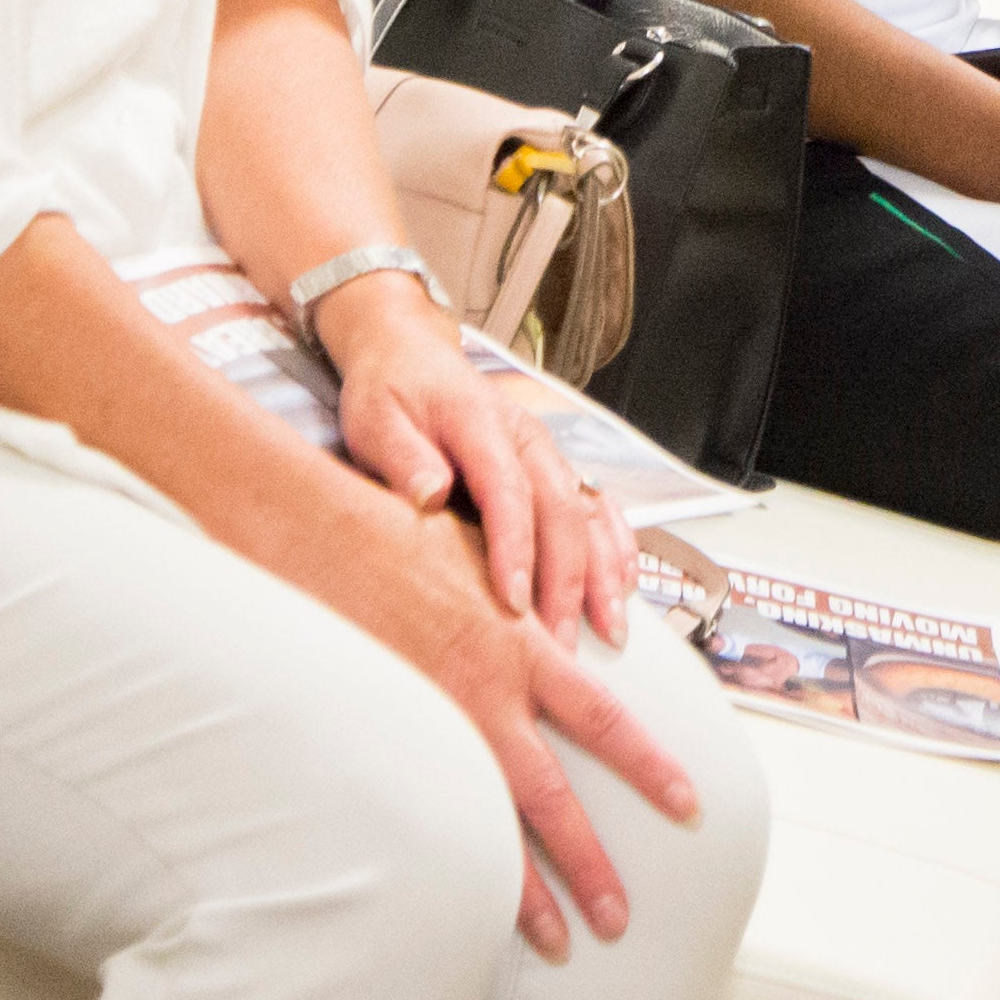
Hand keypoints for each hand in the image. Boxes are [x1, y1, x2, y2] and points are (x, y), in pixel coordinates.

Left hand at [319, 276, 630, 654]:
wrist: (410, 355)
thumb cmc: (392, 391)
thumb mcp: (377, 418)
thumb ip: (403, 457)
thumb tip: (427, 494)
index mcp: (482, 423)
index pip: (508, 492)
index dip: (516, 550)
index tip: (515, 602)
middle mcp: (527, 438)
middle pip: (562, 512)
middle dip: (568, 583)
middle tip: (560, 644)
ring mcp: (547, 453)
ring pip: (588, 515)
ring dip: (601, 575)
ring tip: (607, 628)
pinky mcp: (554, 468)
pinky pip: (597, 509)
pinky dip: (615, 550)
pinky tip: (623, 587)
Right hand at [354, 494, 710, 961]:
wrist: (311, 530)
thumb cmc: (397, 533)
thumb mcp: (487, 555)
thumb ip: (528, 595)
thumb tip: (565, 622)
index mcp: (521, 643)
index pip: (603, 717)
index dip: (649, 764)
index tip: (687, 804)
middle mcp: (485, 693)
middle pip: (551, 797)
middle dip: (589, 862)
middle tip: (619, 916)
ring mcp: (429, 724)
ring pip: (490, 823)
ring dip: (525, 891)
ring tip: (556, 940)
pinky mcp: (381, 739)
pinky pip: (423, 816)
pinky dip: (447, 862)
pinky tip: (459, 906)